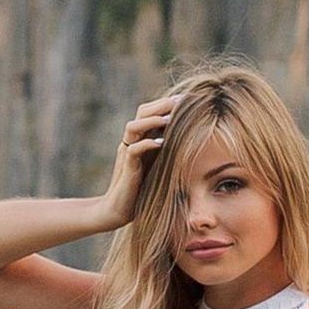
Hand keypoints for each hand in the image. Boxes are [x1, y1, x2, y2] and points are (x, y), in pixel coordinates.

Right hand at [95, 97, 175, 230]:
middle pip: (141, 113)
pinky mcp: (127, 168)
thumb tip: (190, 139)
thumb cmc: (141, 189)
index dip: (165, 104)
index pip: (149, 112)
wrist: (118, 209)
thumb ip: (166, 151)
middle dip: (160, 105)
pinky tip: (162, 143)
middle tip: (180, 101)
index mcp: (139, 139)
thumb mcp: (157, 165)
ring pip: (133, 127)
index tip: (186, 98)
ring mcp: (127, 153)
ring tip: (170, 119)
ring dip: (152, 120)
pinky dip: (147, 144)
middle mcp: (131, 142)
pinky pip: (133, 150)